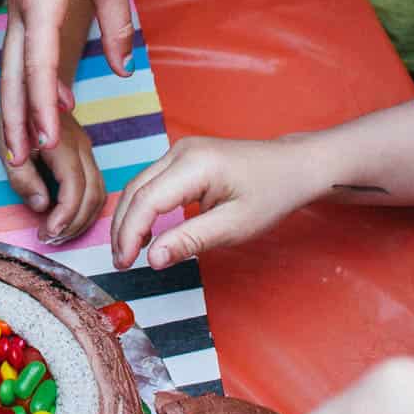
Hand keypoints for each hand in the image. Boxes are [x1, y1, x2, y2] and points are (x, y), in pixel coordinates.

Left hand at [0, 110, 104, 243]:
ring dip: (82, 220)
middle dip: (74, 224)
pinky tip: (67, 219)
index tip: (48, 233)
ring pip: (99, 194)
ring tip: (58, 233)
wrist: (33, 89)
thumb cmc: (16, 118)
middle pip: (92, 195)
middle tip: (50, 238)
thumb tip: (41, 206)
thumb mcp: (8, 147)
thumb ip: (23, 178)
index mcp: (61, 143)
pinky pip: (97, 187)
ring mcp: (88, 151)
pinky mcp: (88, 157)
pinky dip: (86, 209)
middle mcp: (82, 147)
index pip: (74, 188)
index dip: (65, 216)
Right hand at [2, 0, 132, 164]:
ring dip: (15, 108)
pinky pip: (20, 57)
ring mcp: (18, 12)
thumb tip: (123, 69)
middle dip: (16, 119)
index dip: (43, 106)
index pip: (37, 64)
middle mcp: (20, 12)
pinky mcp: (26, 12)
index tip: (51, 139)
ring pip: (9, 70)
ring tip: (21, 148)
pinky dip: (24, 88)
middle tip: (24, 161)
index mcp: (39, 2)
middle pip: (10, 76)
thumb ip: (117, 24)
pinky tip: (41, 111)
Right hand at [111, 135, 316, 269]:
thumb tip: (152, 259)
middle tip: (121, 262)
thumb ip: (190, 241)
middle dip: (123, 228)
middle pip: (136, 190)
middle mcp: (181, 151)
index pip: (147, 200)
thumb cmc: (271, 194)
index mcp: (195, 164)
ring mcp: (180, 150)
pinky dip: (143, 208)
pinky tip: (145, 232)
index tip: (125, 263)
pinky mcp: (182, 157)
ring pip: (139, 185)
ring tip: (129, 252)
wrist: (293, 166)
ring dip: (130, 218)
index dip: (130, 233)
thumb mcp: (234, 226)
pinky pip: (152, 182)